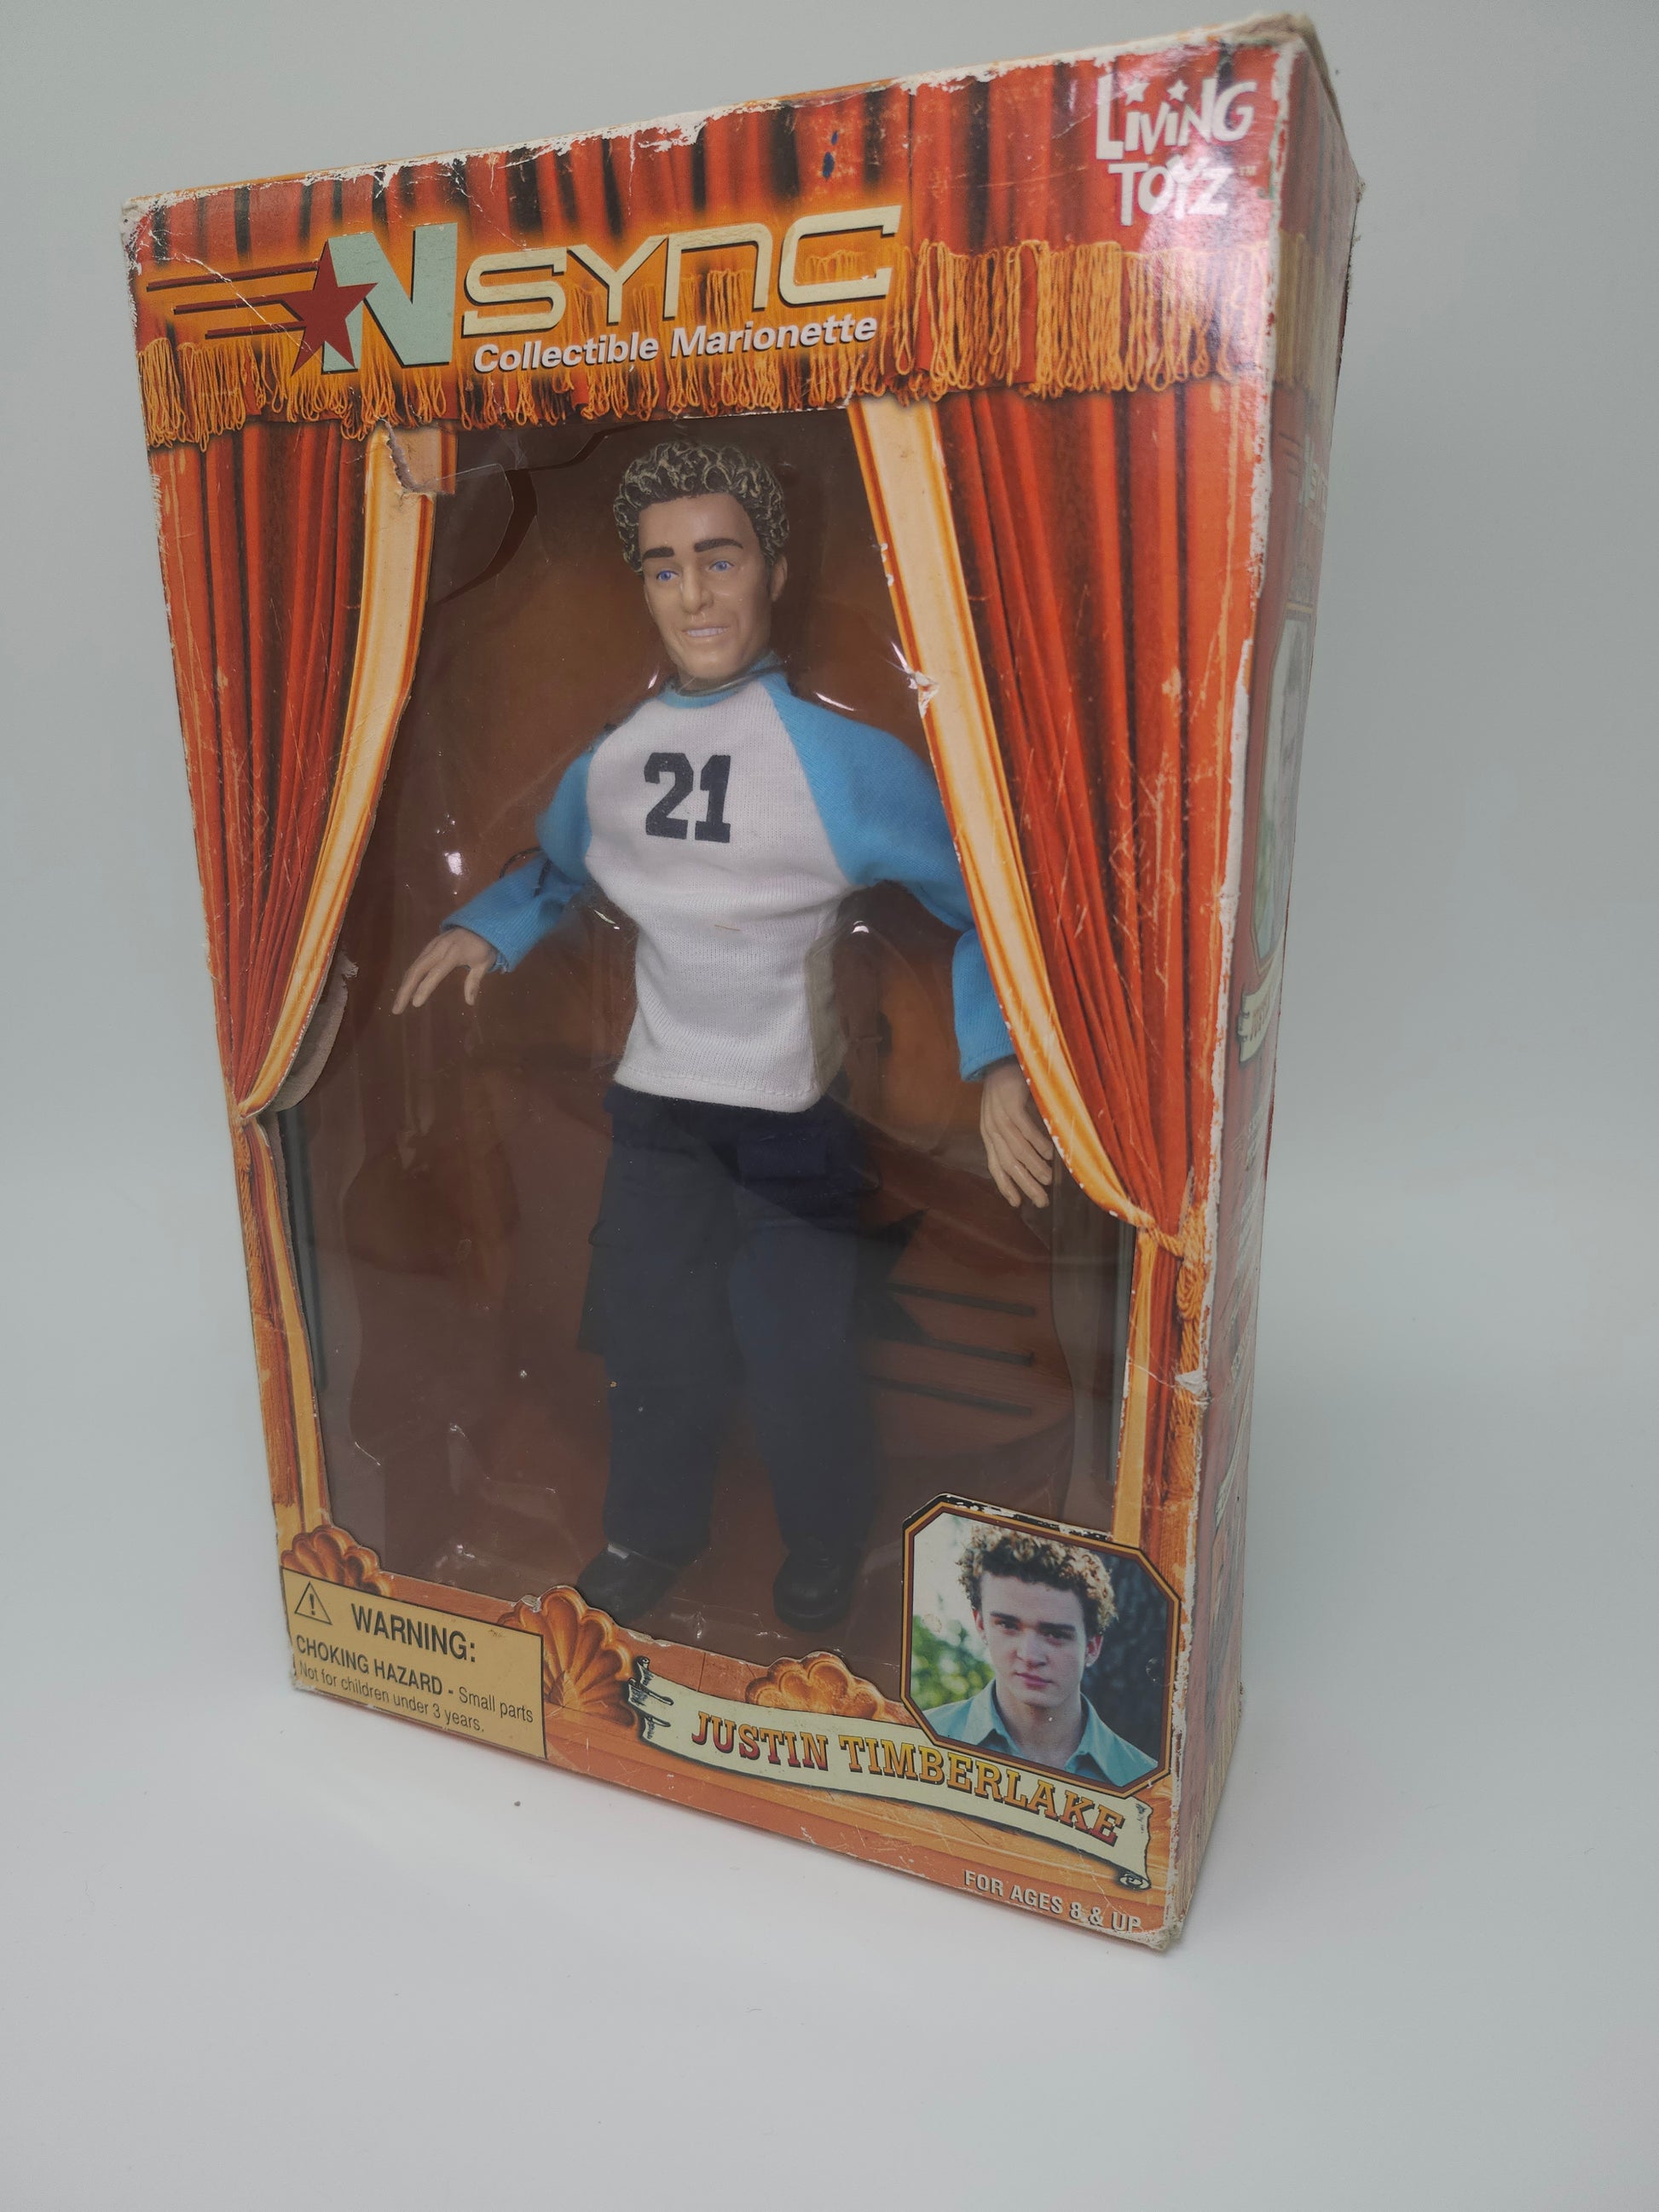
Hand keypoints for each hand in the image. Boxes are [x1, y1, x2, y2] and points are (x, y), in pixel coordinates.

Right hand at [391, 927, 496, 1013]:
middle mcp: (438, 948)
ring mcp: (432, 945)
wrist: (481, 923)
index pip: (436, 973)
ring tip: (398, 1004)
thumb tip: (470, 1002)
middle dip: (405, 990)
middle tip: (397, 1010)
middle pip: (417, 970)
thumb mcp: (484, 964)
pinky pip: (417, 962)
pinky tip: (405, 989)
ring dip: (404, 985)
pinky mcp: (429, 945)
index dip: (424, 988)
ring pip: (414, 966)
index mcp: (453, 953)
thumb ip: (474, 982)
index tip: (415, 1004)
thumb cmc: (484, 947)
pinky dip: (409, 977)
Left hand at [980, 1059, 1053, 1208]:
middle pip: (1008, 1162)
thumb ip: (1018, 1138)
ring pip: (1016, 1148)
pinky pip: (1023, 1127)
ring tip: (1048, 1181)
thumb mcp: (1010, 1118)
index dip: (1006, 1185)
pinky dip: (1037, 1142)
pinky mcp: (1009, 1103)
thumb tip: (1038, 1162)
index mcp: (989, 1135)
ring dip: (1033, 1166)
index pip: (995, 1166)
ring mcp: (998, 1116)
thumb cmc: (1010, 1090)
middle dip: (1025, 1184)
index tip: (1017, 1204)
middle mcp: (991, 1129)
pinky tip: (1049, 1153)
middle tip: (1041, 1201)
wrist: (1001, 1058)